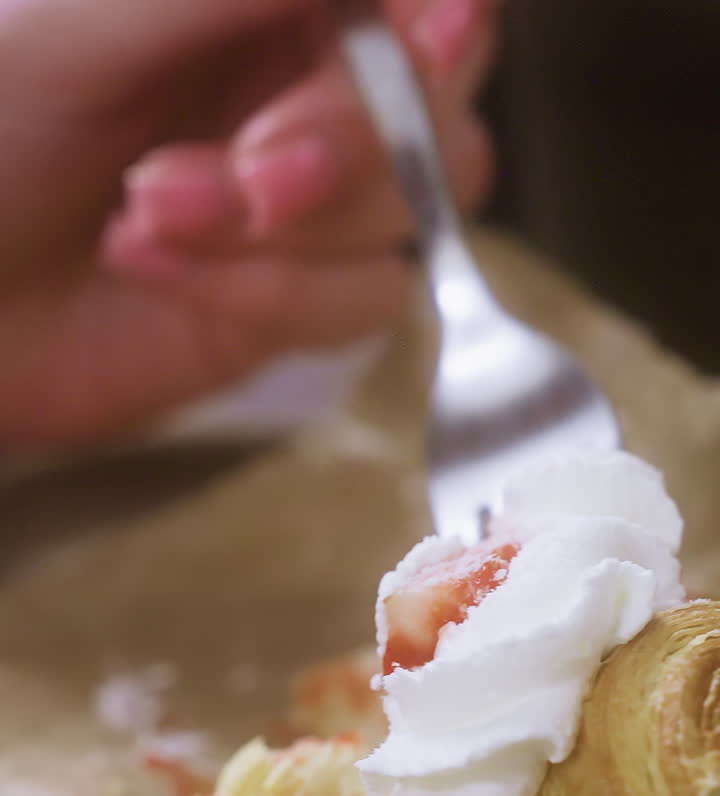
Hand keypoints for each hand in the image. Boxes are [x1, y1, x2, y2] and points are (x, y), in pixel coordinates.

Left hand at [0, 0, 496, 444]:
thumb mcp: (85, 24)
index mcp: (267, 2)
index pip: (417, 0)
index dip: (439, 19)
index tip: (423, 37)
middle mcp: (307, 91)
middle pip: (437, 108)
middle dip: (344, 144)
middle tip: (250, 174)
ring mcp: (313, 207)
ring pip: (413, 213)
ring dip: (289, 233)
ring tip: (149, 215)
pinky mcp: (300, 301)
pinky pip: (363, 304)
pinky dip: (271, 297)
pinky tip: (161, 273)